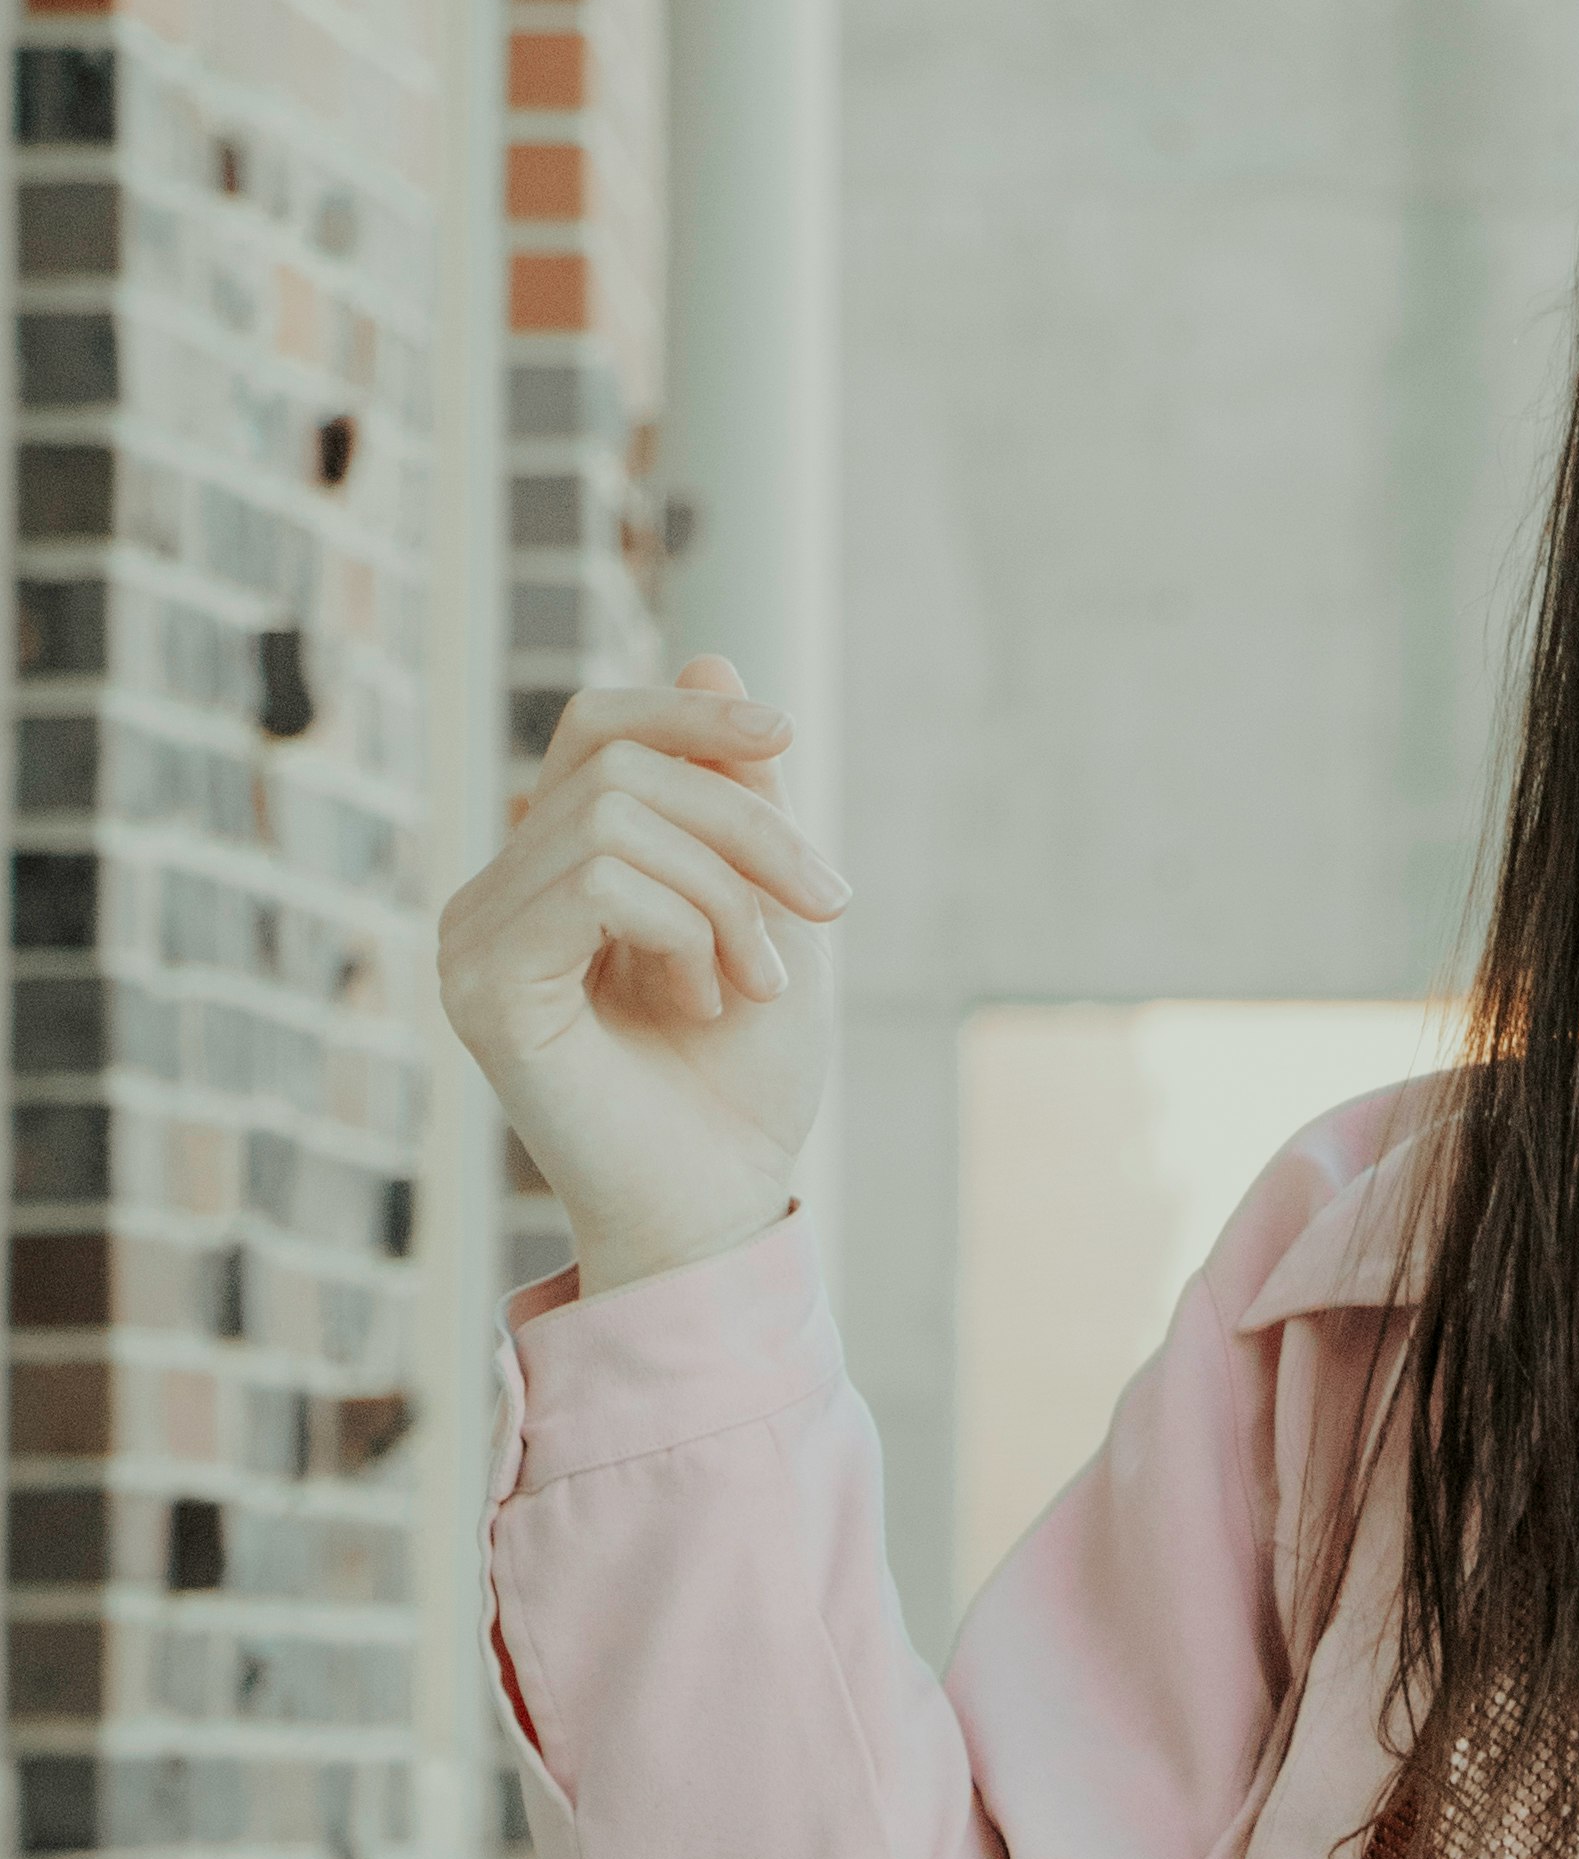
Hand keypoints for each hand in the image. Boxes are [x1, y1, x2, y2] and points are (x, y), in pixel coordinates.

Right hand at [436, 660, 848, 1298]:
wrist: (726, 1208)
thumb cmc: (743, 1079)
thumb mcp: (768, 906)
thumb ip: (733, 793)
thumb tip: (707, 650)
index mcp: (551, 869)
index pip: (594, 729)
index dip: (687, 711)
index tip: (785, 737)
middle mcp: (494, 894)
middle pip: (620, 764)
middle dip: (748, 823)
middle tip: (824, 909)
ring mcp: (474, 938)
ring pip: (617, 817)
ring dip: (727, 892)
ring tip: (754, 982)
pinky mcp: (484, 986)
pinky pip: (597, 879)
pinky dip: (686, 923)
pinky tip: (706, 998)